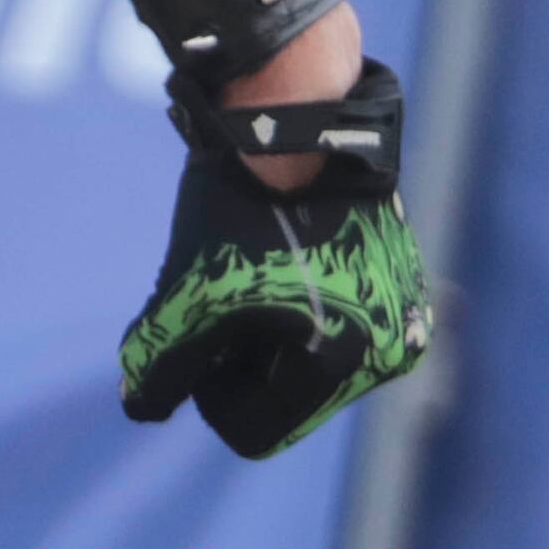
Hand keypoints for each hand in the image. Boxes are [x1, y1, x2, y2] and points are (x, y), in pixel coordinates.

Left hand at [119, 59, 426, 457]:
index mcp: (346, 364)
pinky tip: (280, 255)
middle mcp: (393, 350)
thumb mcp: (190, 288)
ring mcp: (407, 314)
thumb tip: (140, 407)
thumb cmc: (241, 206)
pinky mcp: (407, 280)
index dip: (207, 393)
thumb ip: (161, 358)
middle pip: (289, 398)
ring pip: (316, 359)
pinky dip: (306, 303)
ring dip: (274, 334)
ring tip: (251, 272)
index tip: (193, 341)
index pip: (256, 430)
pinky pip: (345, 319)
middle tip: (217, 302)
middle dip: (243, 362)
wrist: (299, 118)